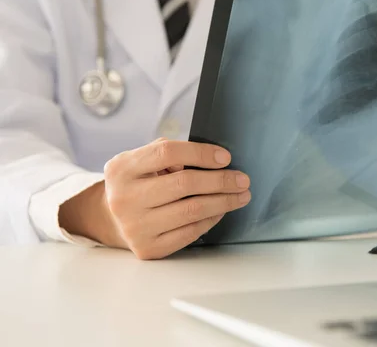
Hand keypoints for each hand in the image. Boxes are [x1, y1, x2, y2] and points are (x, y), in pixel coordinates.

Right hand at [59, 138, 250, 259]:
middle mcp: (125, 198)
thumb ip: (167, 154)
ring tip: (241, 195)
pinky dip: (211, 219)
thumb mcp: (140, 160)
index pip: (167, 153)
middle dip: (221, 180)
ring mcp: (135, 226)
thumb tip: (210, 162)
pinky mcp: (148, 248)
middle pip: (184, 184)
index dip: (201, 153)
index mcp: (122, 169)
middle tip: (243, 179)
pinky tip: (222, 210)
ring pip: (192, 210)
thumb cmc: (136, 183)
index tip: (226, 157)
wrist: (109, 219)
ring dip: (224, 201)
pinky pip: (190, 232)